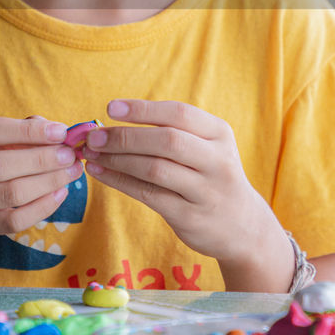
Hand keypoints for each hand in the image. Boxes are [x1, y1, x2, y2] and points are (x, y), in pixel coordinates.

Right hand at [0, 116, 83, 258]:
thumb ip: (11, 132)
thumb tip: (53, 129)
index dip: (27, 130)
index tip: (60, 131)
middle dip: (42, 158)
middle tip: (70, 154)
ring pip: (9, 193)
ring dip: (47, 181)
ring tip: (71, 172)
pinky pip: (12, 220)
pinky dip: (41, 207)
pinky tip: (59, 193)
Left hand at [83, 99, 286, 275]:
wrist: (243, 226)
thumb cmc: (212, 175)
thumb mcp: (207, 147)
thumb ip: (173, 131)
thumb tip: (116, 120)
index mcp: (219, 133)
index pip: (179, 113)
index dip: (143, 109)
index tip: (110, 108)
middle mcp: (217, 160)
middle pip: (167, 141)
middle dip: (125, 137)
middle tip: (93, 137)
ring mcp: (205, 191)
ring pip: (155, 169)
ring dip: (118, 160)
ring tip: (91, 154)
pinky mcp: (190, 217)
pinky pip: (148, 195)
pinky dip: (120, 182)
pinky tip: (101, 173)